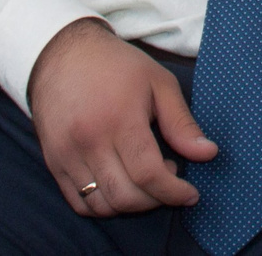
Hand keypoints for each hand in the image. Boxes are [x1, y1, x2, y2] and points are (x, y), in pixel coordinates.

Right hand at [29, 18, 216, 217]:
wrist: (62, 55)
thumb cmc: (116, 66)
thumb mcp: (158, 83)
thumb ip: (181, 122)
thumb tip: (208, 154)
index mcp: (119, 119)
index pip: (148, 174)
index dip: (173, 191)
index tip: (190, 194)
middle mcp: (88, 141)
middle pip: (125, 195)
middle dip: (155, 200)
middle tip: (169, 181)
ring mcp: (66, 155)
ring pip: (101, 205)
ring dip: (130, 205)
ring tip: (145, 181)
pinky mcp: (53, 162)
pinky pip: (77, 203)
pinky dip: (103, 206)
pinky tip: (119, 186)